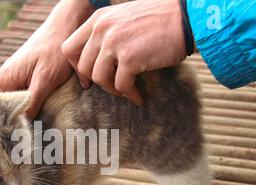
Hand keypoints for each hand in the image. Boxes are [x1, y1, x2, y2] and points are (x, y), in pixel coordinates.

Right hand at [0, 0, 93, 118]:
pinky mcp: (24, 83)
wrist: (64, 31)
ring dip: (3, 118)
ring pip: (2, 103)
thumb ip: (33, 100)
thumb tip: (22, 122)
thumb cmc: (53, 51)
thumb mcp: (45, 78)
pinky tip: (20, 125)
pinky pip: (14, 100)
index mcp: (5, 77)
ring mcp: (14, 82)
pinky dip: (15, 112)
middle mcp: (6, 80)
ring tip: (5, 139)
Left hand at [61, 0, 186, 105]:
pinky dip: (129, 95)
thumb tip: (94, 60)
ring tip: (126, 91)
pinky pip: (121, 85)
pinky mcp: (130, 58)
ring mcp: (114, 43)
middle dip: (95, 82)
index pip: (68, 48)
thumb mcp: (123, 18)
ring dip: (112, 90)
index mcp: (98, 20)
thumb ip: (106, 33)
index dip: (75, 67)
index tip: (87, 78)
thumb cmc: (159, 20)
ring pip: (99, 79)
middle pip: (82, 67)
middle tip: (111, 88)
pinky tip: (138, 97)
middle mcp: (102, 29)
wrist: (186, 19)